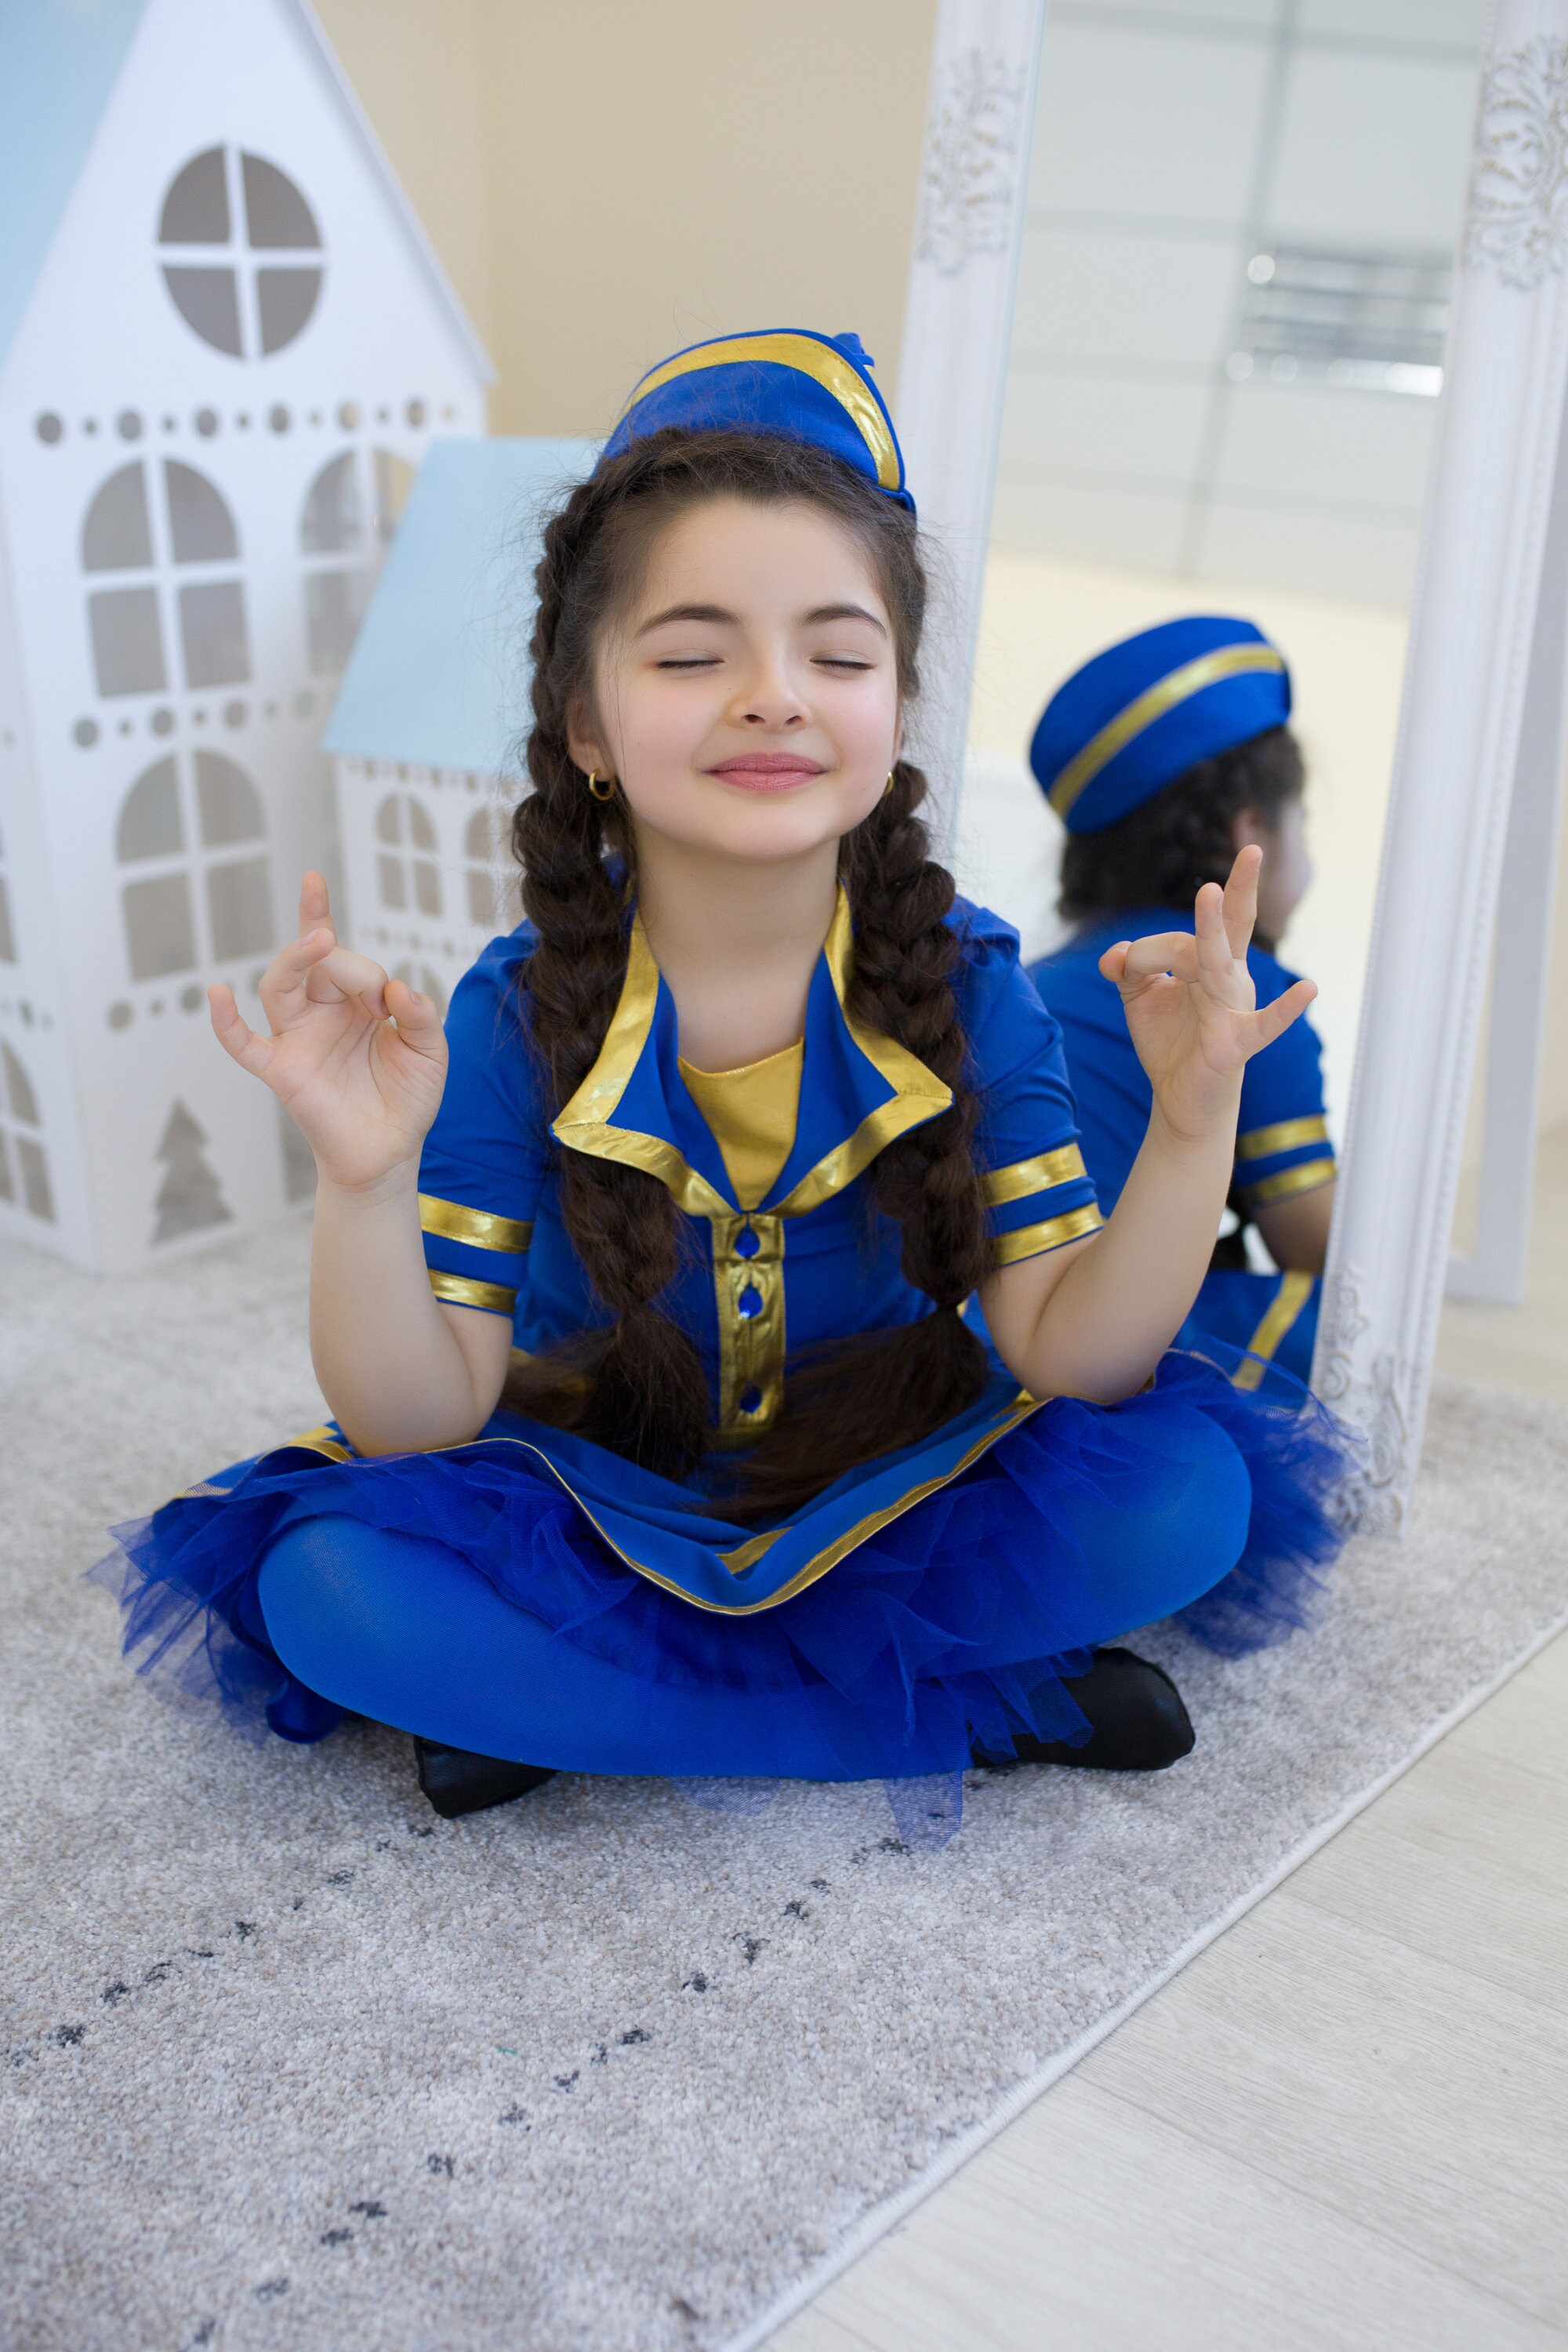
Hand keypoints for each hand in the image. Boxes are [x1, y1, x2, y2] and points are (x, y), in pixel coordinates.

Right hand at [209, 873, 447, 1191]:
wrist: (391, 1152)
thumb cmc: (407, 1098)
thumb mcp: (429, 1052)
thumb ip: (419, 1017)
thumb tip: (397, 989)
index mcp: (355, 1001)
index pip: (340, 954)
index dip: (331, 927)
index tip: (334, 908)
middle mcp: (322, 1012)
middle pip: (313, 963)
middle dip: (342, 959)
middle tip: (373, 990)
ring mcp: (298, 1039)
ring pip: (279, 986)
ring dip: (294, 959)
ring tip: (316, 939)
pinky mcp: (283, 1071)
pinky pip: (245, 1044)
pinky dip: (227, 1022)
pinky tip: (217, 995)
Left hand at [1099, 846, 1315, 1142]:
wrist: (1178, 1097)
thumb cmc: (1170, 1041)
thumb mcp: (1139, 996)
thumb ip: (1126, 967)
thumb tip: (1112, 954)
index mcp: (1212, 963)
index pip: (1197, 928)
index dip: (1157, 938)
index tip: (1121, 964)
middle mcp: (1231, 979)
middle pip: (1229, 929)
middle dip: (1239, 890)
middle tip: (1251, 850)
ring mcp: (1235, 1008)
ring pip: (1218, 964)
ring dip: (1212, 931)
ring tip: (1211, 894)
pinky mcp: (1236, 1043)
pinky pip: (1265, 1025)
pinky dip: (1286, 1010)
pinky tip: (1307, 990)